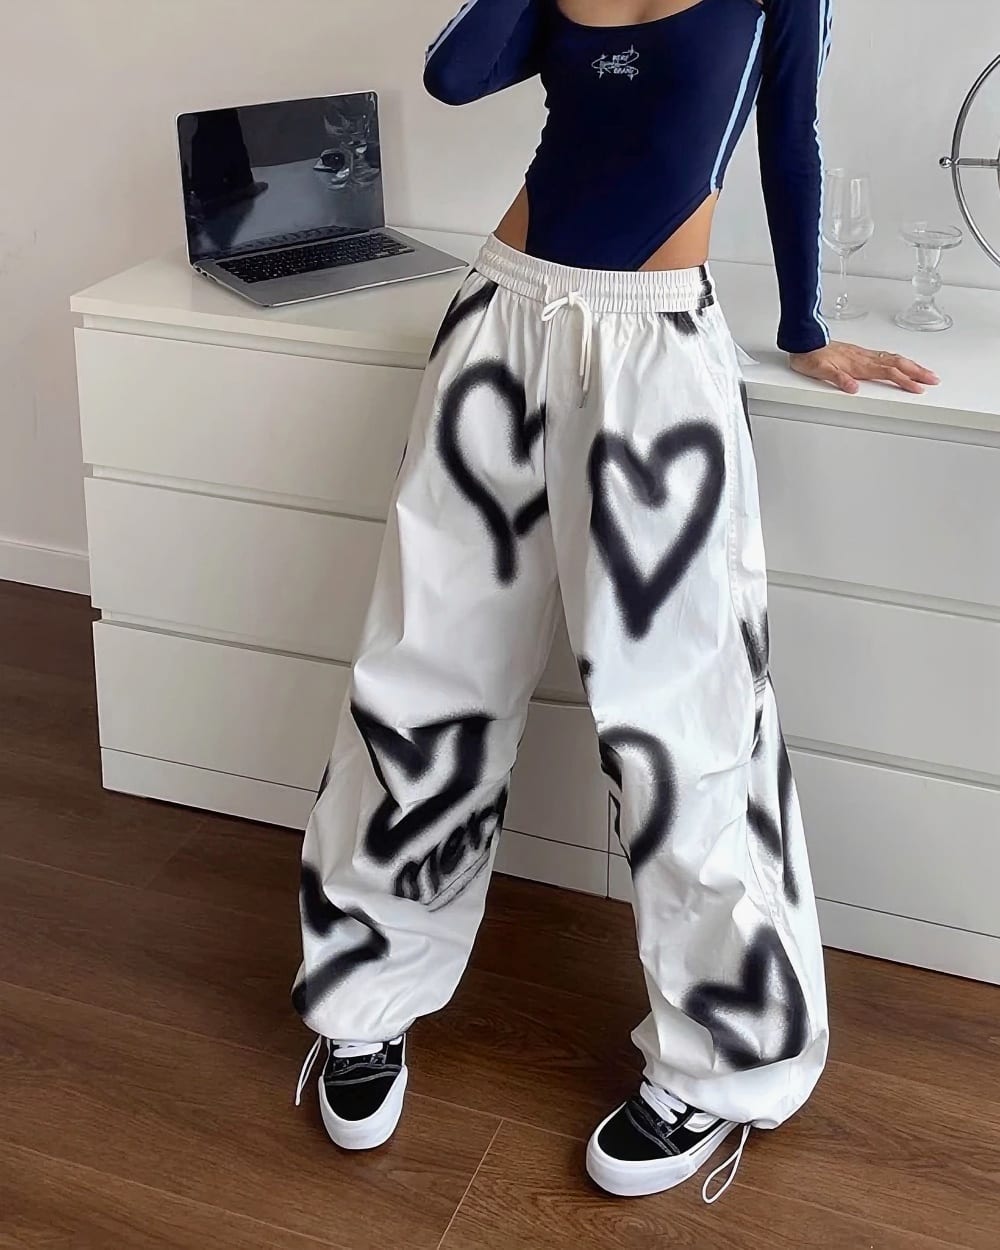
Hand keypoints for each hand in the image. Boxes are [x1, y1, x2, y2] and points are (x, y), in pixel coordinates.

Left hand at [789, 342, 939, 394]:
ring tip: (925, 371)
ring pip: (894, 359)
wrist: (804, 342)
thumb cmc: (810, 357)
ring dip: (912, 365)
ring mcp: (863, 355)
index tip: (919, 387)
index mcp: (859, 364)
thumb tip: (853, 388)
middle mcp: (864, 358)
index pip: (888, 373)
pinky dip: (899, 360)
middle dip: (917, 372)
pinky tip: (902, 362)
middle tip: (934, 379)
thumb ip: (837, 378)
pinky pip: (885, 356)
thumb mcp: (820, 371)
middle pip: (897, 364)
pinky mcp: (860, 353)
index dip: (904, 380)